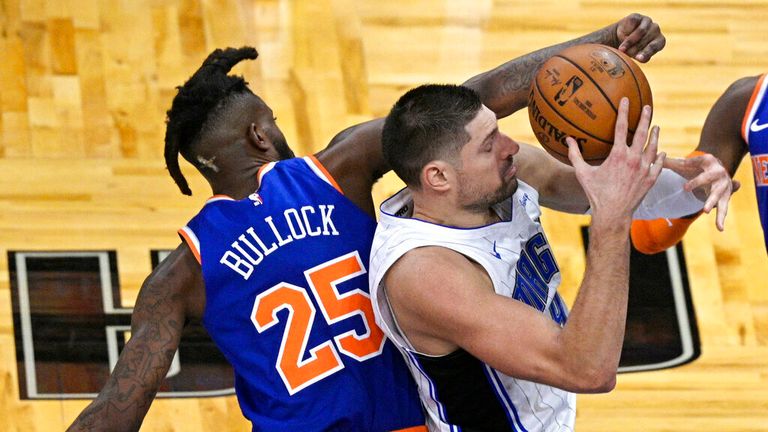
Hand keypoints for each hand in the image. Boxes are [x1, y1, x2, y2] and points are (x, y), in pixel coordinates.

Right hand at [567, 98, 664, 226]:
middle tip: (647, 107)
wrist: (613, 213)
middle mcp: (633, 159)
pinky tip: (662, 152)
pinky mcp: (650, 179)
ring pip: (653, 147)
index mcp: (618, 154)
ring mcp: (644, 169)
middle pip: (642, 133)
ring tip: (656, 127)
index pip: (621, 127)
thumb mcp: (582, 173)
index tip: (626, 100)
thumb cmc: (596, 193)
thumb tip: (567, 140)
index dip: (624, 112)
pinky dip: (661, 157)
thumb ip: (575, 155)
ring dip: (654, 135)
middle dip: (645, 118)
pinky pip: (659, 164)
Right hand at [614, 13, 665, 61]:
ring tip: (621, 49)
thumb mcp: (635, 54)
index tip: (638, 58)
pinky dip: (627, 32)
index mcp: (659, 41)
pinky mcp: (638, 17)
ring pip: (642, 31)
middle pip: (647, 39)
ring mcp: (648, 22)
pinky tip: (622, 36)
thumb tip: (640, 57)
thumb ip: (640, 56)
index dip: (647, 52)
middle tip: (626, 53)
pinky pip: (634, 24)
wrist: (618, 38)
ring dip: (630, 41)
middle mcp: (656, 30)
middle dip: (635, 48)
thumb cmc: (630, 49)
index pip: (656, 46)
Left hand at [662, 154, 738, 230]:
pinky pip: (723, 208)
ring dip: (711, 202)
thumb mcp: (686, 164)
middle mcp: (717, 172)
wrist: (719, 172)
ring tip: (705, 210)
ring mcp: (723, 186)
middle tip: (685, 188)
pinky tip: (720, 228)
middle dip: (698, 182)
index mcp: (708, 160)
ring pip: (717, 194)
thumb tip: (653, 158)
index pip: (698, 160)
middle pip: (708, 177)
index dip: (690, 162)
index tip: (682, 163)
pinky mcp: (725, 197)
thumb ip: (671, 162)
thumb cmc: (698, 167)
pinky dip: (721, 219)